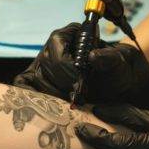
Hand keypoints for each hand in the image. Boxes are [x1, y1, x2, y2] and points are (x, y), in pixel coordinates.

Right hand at [13, 23, 148, 107]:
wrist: (123, 93)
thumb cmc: (122, 73)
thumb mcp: (123, 64)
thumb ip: (110, 59)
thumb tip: (93, 56)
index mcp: (71, 35)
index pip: (56, 42)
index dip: (65, 64)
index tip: (79, 81)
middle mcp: (53, 50)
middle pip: (43, 65)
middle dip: (60, 85)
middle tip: (79, 99)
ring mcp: (43, 69)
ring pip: (34, 82)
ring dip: (53, 98)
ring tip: (72, 108)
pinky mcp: (37, 87)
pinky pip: (25, 92)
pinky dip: (34, 104)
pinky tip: (52, 114)